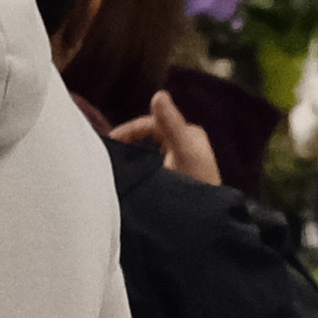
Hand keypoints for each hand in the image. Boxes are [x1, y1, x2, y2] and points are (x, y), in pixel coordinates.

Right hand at [103, 98, 224, 193]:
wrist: (207, 222)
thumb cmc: (197, 185)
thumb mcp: (183, 152)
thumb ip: (170, 124)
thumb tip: (159, 94)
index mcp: (189, 134)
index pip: (152, 123)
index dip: (129, 130)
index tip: (111, 142)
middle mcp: (187, 145)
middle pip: (151, 136)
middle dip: (130, 142)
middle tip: (111, 153)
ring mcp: (183, 163)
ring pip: (151, 151)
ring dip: (135, 156)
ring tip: (119, 166)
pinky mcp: (179, 179)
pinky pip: (154, 167)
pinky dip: (142, 168)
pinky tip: (134, 179)